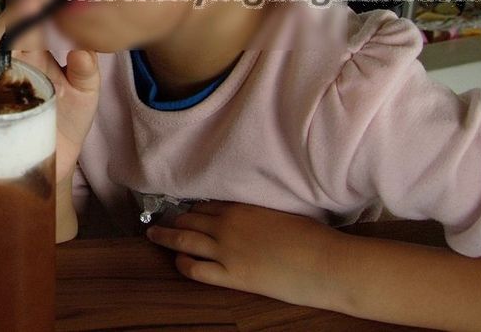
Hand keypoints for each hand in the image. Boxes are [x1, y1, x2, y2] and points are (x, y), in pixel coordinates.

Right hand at [0, 0, 99, 183]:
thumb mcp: (85, 94)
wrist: (55, 160)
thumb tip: (83, 53)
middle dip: (18, 13)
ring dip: (7, 36)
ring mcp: (1, 87)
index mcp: (36, 53)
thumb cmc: (66, 121)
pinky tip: (9, 67)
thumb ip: (87, 72)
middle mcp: (15, 65)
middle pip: (5, 30)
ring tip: (27, 21)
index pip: (29, 20)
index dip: (34, 4)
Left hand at [146, 201, 342, 309]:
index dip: (193, 208)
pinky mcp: (232, 275)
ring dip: (166, 237)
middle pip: (189, 219)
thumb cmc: (313, 238)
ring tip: (154, 234)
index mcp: (241, 207)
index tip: (185, 210)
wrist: (327, 263)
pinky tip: (178, 262)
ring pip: (184, 240)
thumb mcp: (280, 213)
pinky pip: (195, 269)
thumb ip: (257, 212)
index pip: (206, 204)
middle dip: (175, 220)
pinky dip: (182, 264)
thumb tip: (248, 215)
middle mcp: (228, 225)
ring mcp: (227, 251)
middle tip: (163, 221)